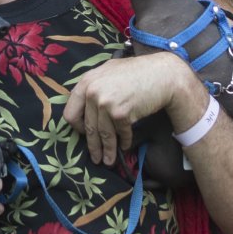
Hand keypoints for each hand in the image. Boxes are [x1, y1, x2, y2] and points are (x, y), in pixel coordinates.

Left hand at [63, 54, 190, 169]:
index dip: (77, 127)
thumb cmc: (137, 72)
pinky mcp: (120, 113)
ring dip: (107, 151)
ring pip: (103, 135)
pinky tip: (125, 145)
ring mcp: (105, 103)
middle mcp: (92, 92)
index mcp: (86, 82)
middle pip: (87, 128)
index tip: (85, 134)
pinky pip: (120, 134)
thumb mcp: (108, 72)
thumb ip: (94, 86)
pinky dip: (124, 142)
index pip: (70, 113)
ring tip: (108, 161)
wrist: (162, 75)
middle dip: (92, 146)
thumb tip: (85, 107)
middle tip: (96, 158)